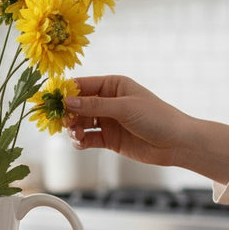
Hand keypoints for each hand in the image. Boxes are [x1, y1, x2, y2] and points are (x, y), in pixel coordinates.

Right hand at [64, 75, 228, 184]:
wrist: (177, 143)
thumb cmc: (157, 118)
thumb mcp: (124, 108)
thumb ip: (94, 106)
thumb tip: (67, 102)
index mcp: (113, 85)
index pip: (82, 85)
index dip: (65, 92)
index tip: (51, 100)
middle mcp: (108, 101)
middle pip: (77, 105)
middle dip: (67, 113)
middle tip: (62, 122)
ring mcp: (108, 120)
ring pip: (80, 122)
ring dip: (73, 128)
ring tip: (75, 134)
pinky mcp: (109, 139)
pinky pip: (87, 138)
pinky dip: (80, 141)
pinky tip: (80, 143)